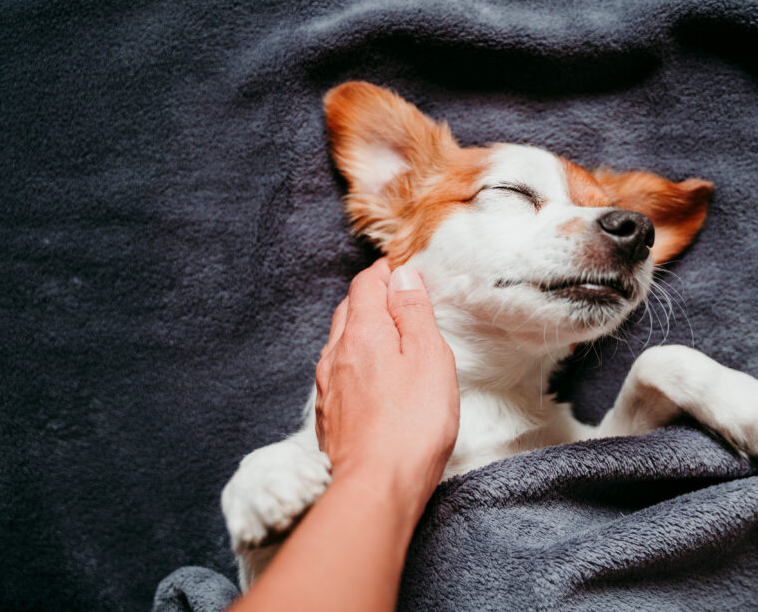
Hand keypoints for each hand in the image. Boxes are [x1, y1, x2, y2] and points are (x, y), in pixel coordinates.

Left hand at [315, 258, 458, 506]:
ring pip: (340, 342)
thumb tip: (402, 277)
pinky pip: (339, 373)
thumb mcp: (429, 357)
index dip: (385, 273)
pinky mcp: (330, 416)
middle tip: (399, 298)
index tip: (403, 271)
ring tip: (389, 335)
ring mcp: (328, 387)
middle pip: (349, 310)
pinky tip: (373, 376)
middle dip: (372, 297)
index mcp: (362, 333)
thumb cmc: (411, 424)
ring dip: (362, 329)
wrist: (375, 486)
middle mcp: (336, 355)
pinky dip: (356, 361)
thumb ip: (413, 313)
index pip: (365, 285)